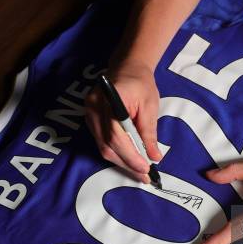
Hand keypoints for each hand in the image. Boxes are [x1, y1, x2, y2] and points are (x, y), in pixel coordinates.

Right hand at [85, 59, 162, 182]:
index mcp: (110, 100)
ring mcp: (88, 113)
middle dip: (127, 163)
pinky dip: (115, 153)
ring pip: (102, 147)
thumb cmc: (140, 84)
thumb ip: (149, 132)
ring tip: (139, 171)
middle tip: (144, 176)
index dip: (130, 156)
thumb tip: (154, 157)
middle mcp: (94, 107)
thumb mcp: (150, 106)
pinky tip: (129, 159)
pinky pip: (101, 142)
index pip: (116, 136)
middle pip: (107, 145)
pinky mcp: (89, 119)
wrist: (126, 68)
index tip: (146, 168)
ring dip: (121, 161)